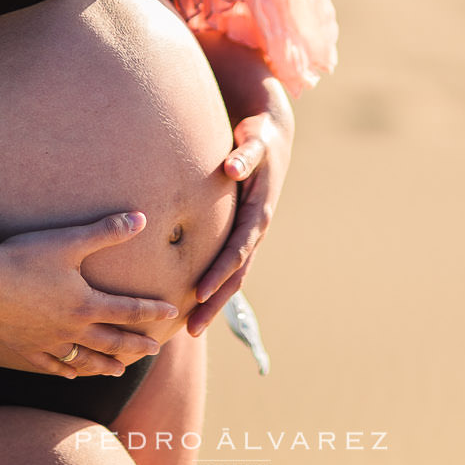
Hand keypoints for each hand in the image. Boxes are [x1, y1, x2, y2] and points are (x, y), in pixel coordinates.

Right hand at [0, 211, 179, 377]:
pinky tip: (70, 375)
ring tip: (119, 371)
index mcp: (85, 304)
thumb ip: (107, 231)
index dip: (151, 311)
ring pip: (83, 360)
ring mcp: (47, 341)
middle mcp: (71, 328)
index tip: (170, 313)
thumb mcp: (69, 240)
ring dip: (103, 366)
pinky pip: (50, 365)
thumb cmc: (24, 257)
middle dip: (135, 345)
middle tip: (154, 350)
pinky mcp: (24, 347)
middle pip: (111, 341)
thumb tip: (141, 219)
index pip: (128, 310)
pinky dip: (64, 370)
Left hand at [188, 101, 292, 335]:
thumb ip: (244, 156)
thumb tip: (231, 168)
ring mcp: (249, 234)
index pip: (237, 251)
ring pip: (233, 276)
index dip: (219, 273)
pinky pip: (228, 264)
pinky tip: (195, 301)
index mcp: (259, 214)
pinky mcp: (240, 231)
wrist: (272, 136)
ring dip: (215, 302)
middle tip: (192, 328)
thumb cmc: (259, 137)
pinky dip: (215, 284)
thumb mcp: (254, 142)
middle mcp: (255, 230)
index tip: (198, 294)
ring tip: (192, 327)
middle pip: (236, 274)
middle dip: (215, 302)